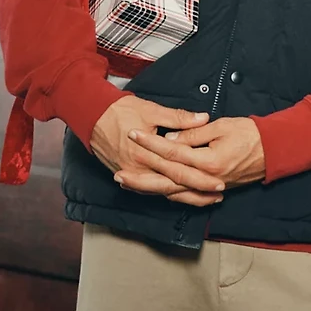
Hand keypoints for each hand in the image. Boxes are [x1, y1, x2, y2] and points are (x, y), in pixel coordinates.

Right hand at [90, 96, 225, 206]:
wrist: (92, 116)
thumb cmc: (120, 111)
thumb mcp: (151, 110)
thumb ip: (179, 118)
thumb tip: (203, 118)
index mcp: (147, 153)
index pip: (180, 170)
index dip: (201, 177)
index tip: (219, 180)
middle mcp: (140, 169)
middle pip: (173, 186)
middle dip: (197, 192)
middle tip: (218, 194)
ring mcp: (133, 175)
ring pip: (163, 192)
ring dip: (185, 197)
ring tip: (206, 199)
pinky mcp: (128, 175)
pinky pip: (150, 190)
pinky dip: (166, 194)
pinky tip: (179, 196)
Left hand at [122, 117, 265, 202]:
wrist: (273, 150)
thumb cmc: (250, 133)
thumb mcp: (222, 126)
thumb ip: (194, 134)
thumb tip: (171, 140)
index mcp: (208, 161)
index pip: (172, 153)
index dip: (151, 143)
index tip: (133, 134)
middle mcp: (207, 179)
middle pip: (167, 180)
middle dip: (141, 176)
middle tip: (119, 173)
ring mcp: (209, 187)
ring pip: (174, 192)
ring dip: (150, 189)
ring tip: (129, 184)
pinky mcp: (212, 189)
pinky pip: (185, 197)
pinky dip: (168, 195)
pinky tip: (155, 191)